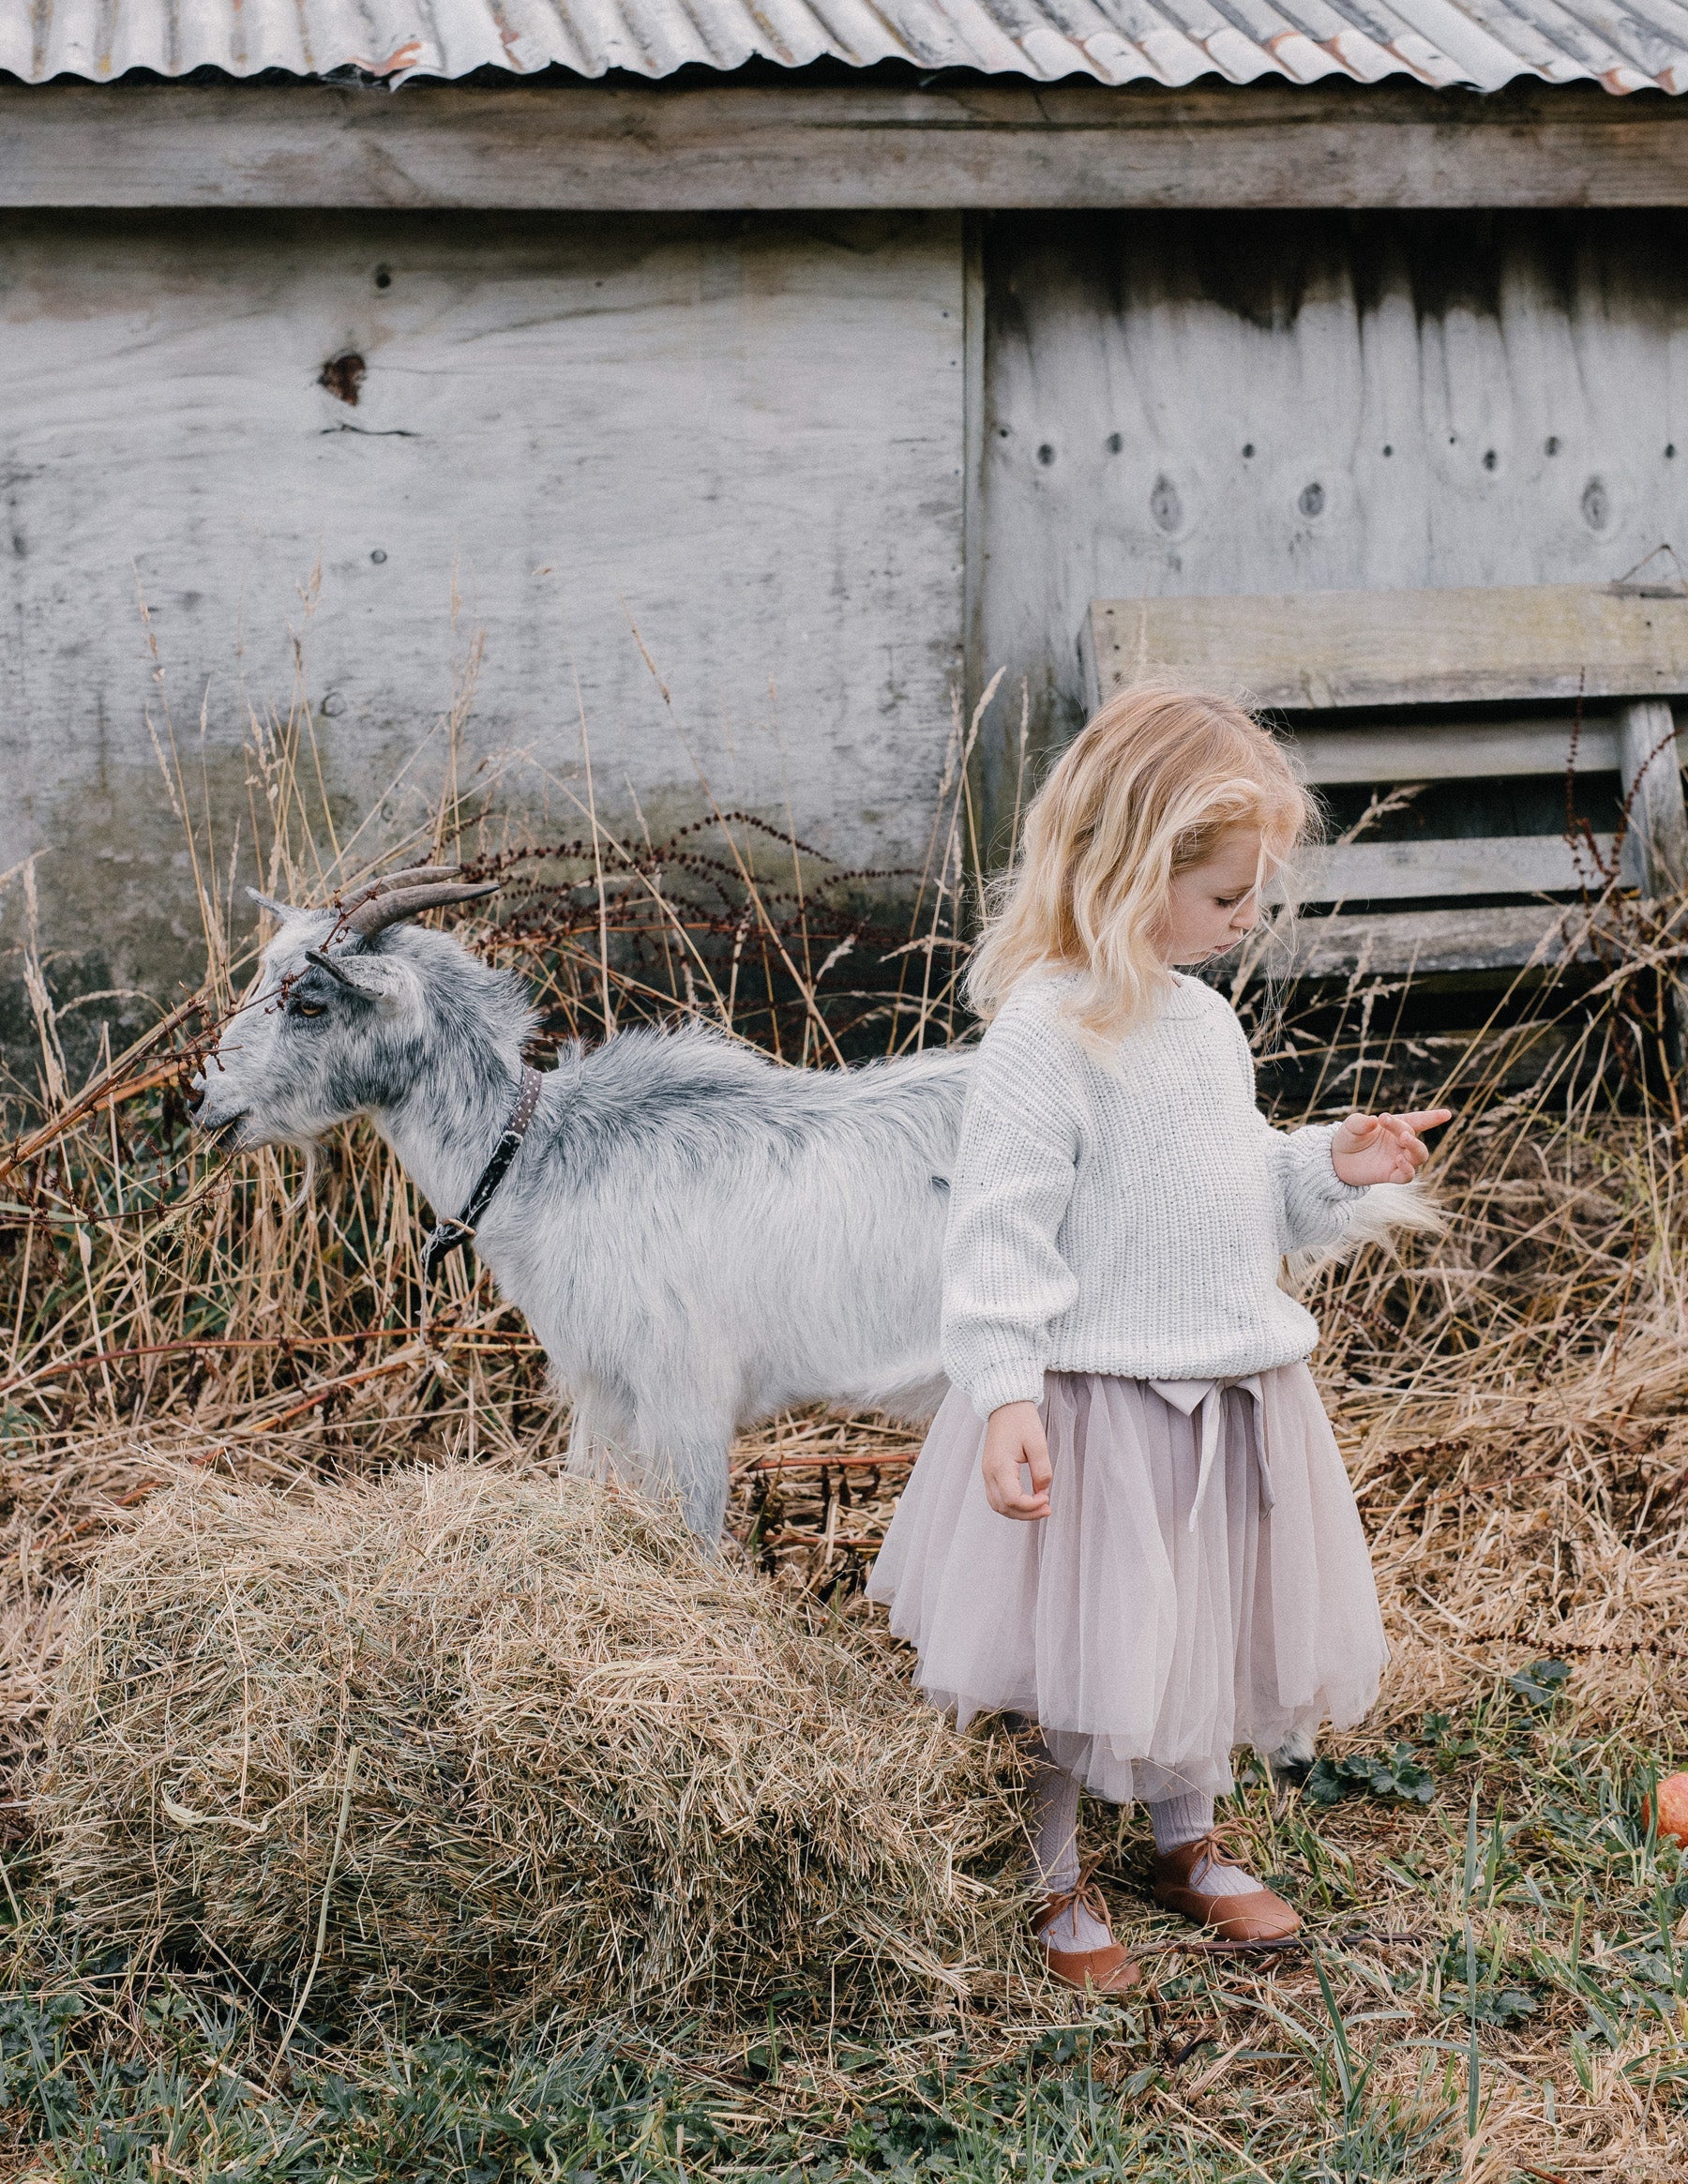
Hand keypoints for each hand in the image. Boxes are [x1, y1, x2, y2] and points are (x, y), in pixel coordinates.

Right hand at [981, 1400, 1051, 1520]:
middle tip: (1047, 1509)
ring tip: (1038, 1508)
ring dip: (1018, 1512)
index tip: (1047, 1499)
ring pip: (998, 1505)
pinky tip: (1027, 1500)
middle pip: (1003, 1507)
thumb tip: (1043, 1492)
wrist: (1006, 1406)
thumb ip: (1042, 1471)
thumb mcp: (1038, 1444)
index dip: (1031, 1506)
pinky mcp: (990, 1471)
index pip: (1013, 1499)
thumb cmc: (1022, 1421)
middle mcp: (989, 1472)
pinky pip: (997, 1497)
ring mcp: (987, 1473)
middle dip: (1026, 1514)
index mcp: (1000, 1466)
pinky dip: (1011, 1505)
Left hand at [1331, 1108, 1451, 1185]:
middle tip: (1395, 1126)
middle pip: (1414, 1138)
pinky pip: (1407, 1176)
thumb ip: (1361, 1122)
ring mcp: (1397, 1159)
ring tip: (1403, 1138)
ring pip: (1419, 1156)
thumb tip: (1373, 1121)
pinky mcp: (1390, 1175)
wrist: (1336, 1159)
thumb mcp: (1351, 1125)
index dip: (1433, 1117)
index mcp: (1396, 1127)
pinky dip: (1407, 1169)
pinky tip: (1399, 1159)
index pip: (1418, 1121)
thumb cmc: (1348, 1138)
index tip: (1447, 1114)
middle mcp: (1400, 1143)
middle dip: (1408, 1131)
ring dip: (1415, 1146)